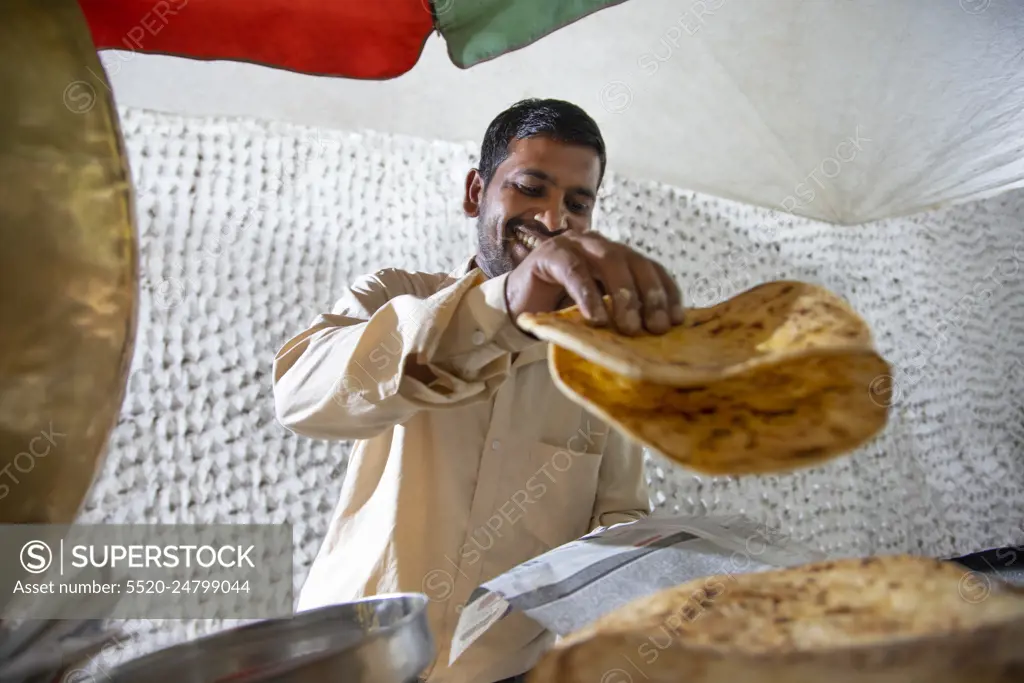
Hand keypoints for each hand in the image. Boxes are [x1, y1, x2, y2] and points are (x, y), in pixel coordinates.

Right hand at [504, 231, 684, 334]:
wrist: (517, 308)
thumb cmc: (562, 313)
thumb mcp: (601, 314)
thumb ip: (624, 315)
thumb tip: (659, 337)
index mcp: (618, 257)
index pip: (651, 267)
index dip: (667, 291)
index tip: (677, 319)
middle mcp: (600, 245)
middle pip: (635, 262)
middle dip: (649, 295)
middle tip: (656, 327)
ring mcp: (574, 245)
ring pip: (609, 260)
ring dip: (623, 295)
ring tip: (629, 327)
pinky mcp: (549, 254)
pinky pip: (574, 271)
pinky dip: (588, 295)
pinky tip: (596, 319)